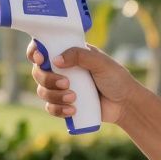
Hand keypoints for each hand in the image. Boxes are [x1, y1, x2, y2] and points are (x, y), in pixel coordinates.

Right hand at [27, 44, 142, 125]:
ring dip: (54, 96)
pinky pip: (50, 108)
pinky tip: (72, 110)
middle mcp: (62, 69)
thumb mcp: (101, 62)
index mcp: (69, 54)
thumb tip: (56, 60)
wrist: (125, 104)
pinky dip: (57, 109)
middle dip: (47, 79)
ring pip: (42, 91)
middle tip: (66, 83)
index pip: (44, 49)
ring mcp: (61, 88)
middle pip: (38, 72)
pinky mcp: (64, 104)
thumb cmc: (116, 79)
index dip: (35, 52)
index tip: (40, 59)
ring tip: (74, 99)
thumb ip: (80, 55)